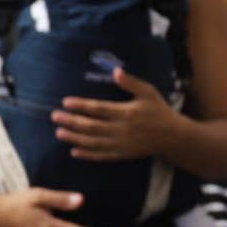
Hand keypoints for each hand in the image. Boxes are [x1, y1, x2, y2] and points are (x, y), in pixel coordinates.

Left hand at [52, 68, 180, 161]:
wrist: (172, 136)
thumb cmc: (159, 111)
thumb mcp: (149, 92)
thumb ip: (131, 82)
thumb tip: (115, 71)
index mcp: (127, 113)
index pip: (99, 109)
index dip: (81, 106)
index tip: (66, 102)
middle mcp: (122, 130)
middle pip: (91, 126)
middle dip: (72, 122)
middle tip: (54, 117)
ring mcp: (121, 144)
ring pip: (93, 142)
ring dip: (75, 138)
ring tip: (59, 132)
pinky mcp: (122, 154)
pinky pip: (101, 155)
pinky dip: (87, 154)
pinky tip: (74, 151)